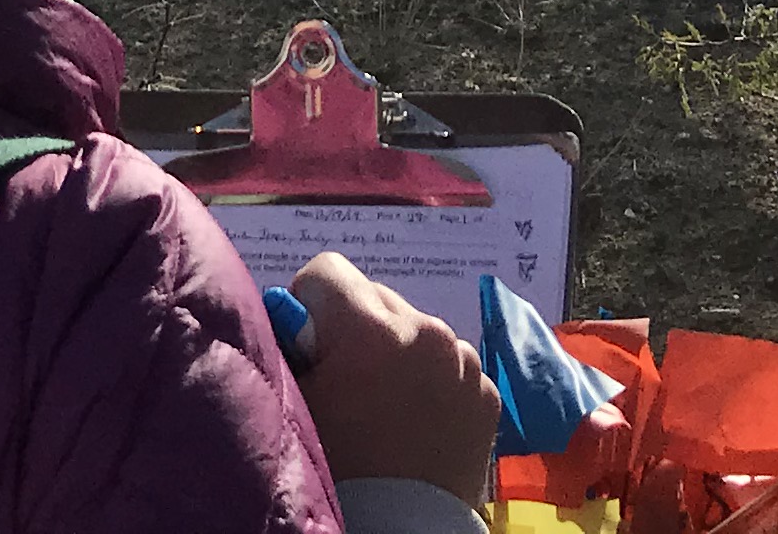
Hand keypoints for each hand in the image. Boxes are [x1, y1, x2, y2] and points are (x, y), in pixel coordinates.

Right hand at [281, 255, 495, 506]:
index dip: (308, 305)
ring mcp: (463, 360)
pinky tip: (417, 424)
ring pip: (415, 331)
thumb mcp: (296, 402)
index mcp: (371, 326)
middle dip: (355, 330)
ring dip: (397, 353)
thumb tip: (291, 316)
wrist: (401, 532)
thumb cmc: (337, 470)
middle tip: (347, 384)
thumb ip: (290, 346)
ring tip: (384, 409)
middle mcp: (425, 328)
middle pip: (374, 298)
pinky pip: (450, 365)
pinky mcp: (486, 392)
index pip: (327, 270)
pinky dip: (432, 383)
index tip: (308, 346)